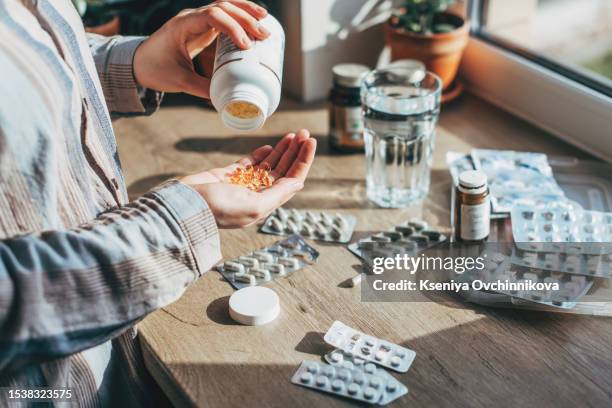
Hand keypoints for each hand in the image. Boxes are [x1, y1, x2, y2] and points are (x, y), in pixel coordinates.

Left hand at [133, 0, 268, 98]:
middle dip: (245, 18)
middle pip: (222, 6)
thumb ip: (202, 89)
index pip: (212, 16)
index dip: (232, 27)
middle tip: (263, 35)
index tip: (246, 45)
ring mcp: (197, 20)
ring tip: (265, 22)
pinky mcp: (203, 27)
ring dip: (245, 11)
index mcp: (182, 26)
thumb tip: (227, 100)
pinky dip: (239, 16)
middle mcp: (191, 17)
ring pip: (224, 5)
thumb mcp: (178, 81)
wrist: (139, 62)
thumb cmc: (155, 69)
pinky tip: (254, 22)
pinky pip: (224, 16)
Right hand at [180, 130, 316, 227]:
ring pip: (268, 166)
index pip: (291, 180)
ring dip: (281, 151)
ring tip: (292, 135)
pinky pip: (249, 164)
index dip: (303, 161)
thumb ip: (277, 194)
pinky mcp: (228, 176)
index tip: (310, 141)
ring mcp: (242, 185)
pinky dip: (260, 155)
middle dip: (295, 152)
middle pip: (282, 171)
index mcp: (265, 204)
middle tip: (304, 132)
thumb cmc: (217, 208)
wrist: (183, 204)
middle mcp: (256, 195)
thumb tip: (299, 183)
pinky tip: (270, 147)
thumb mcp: (254, 205)